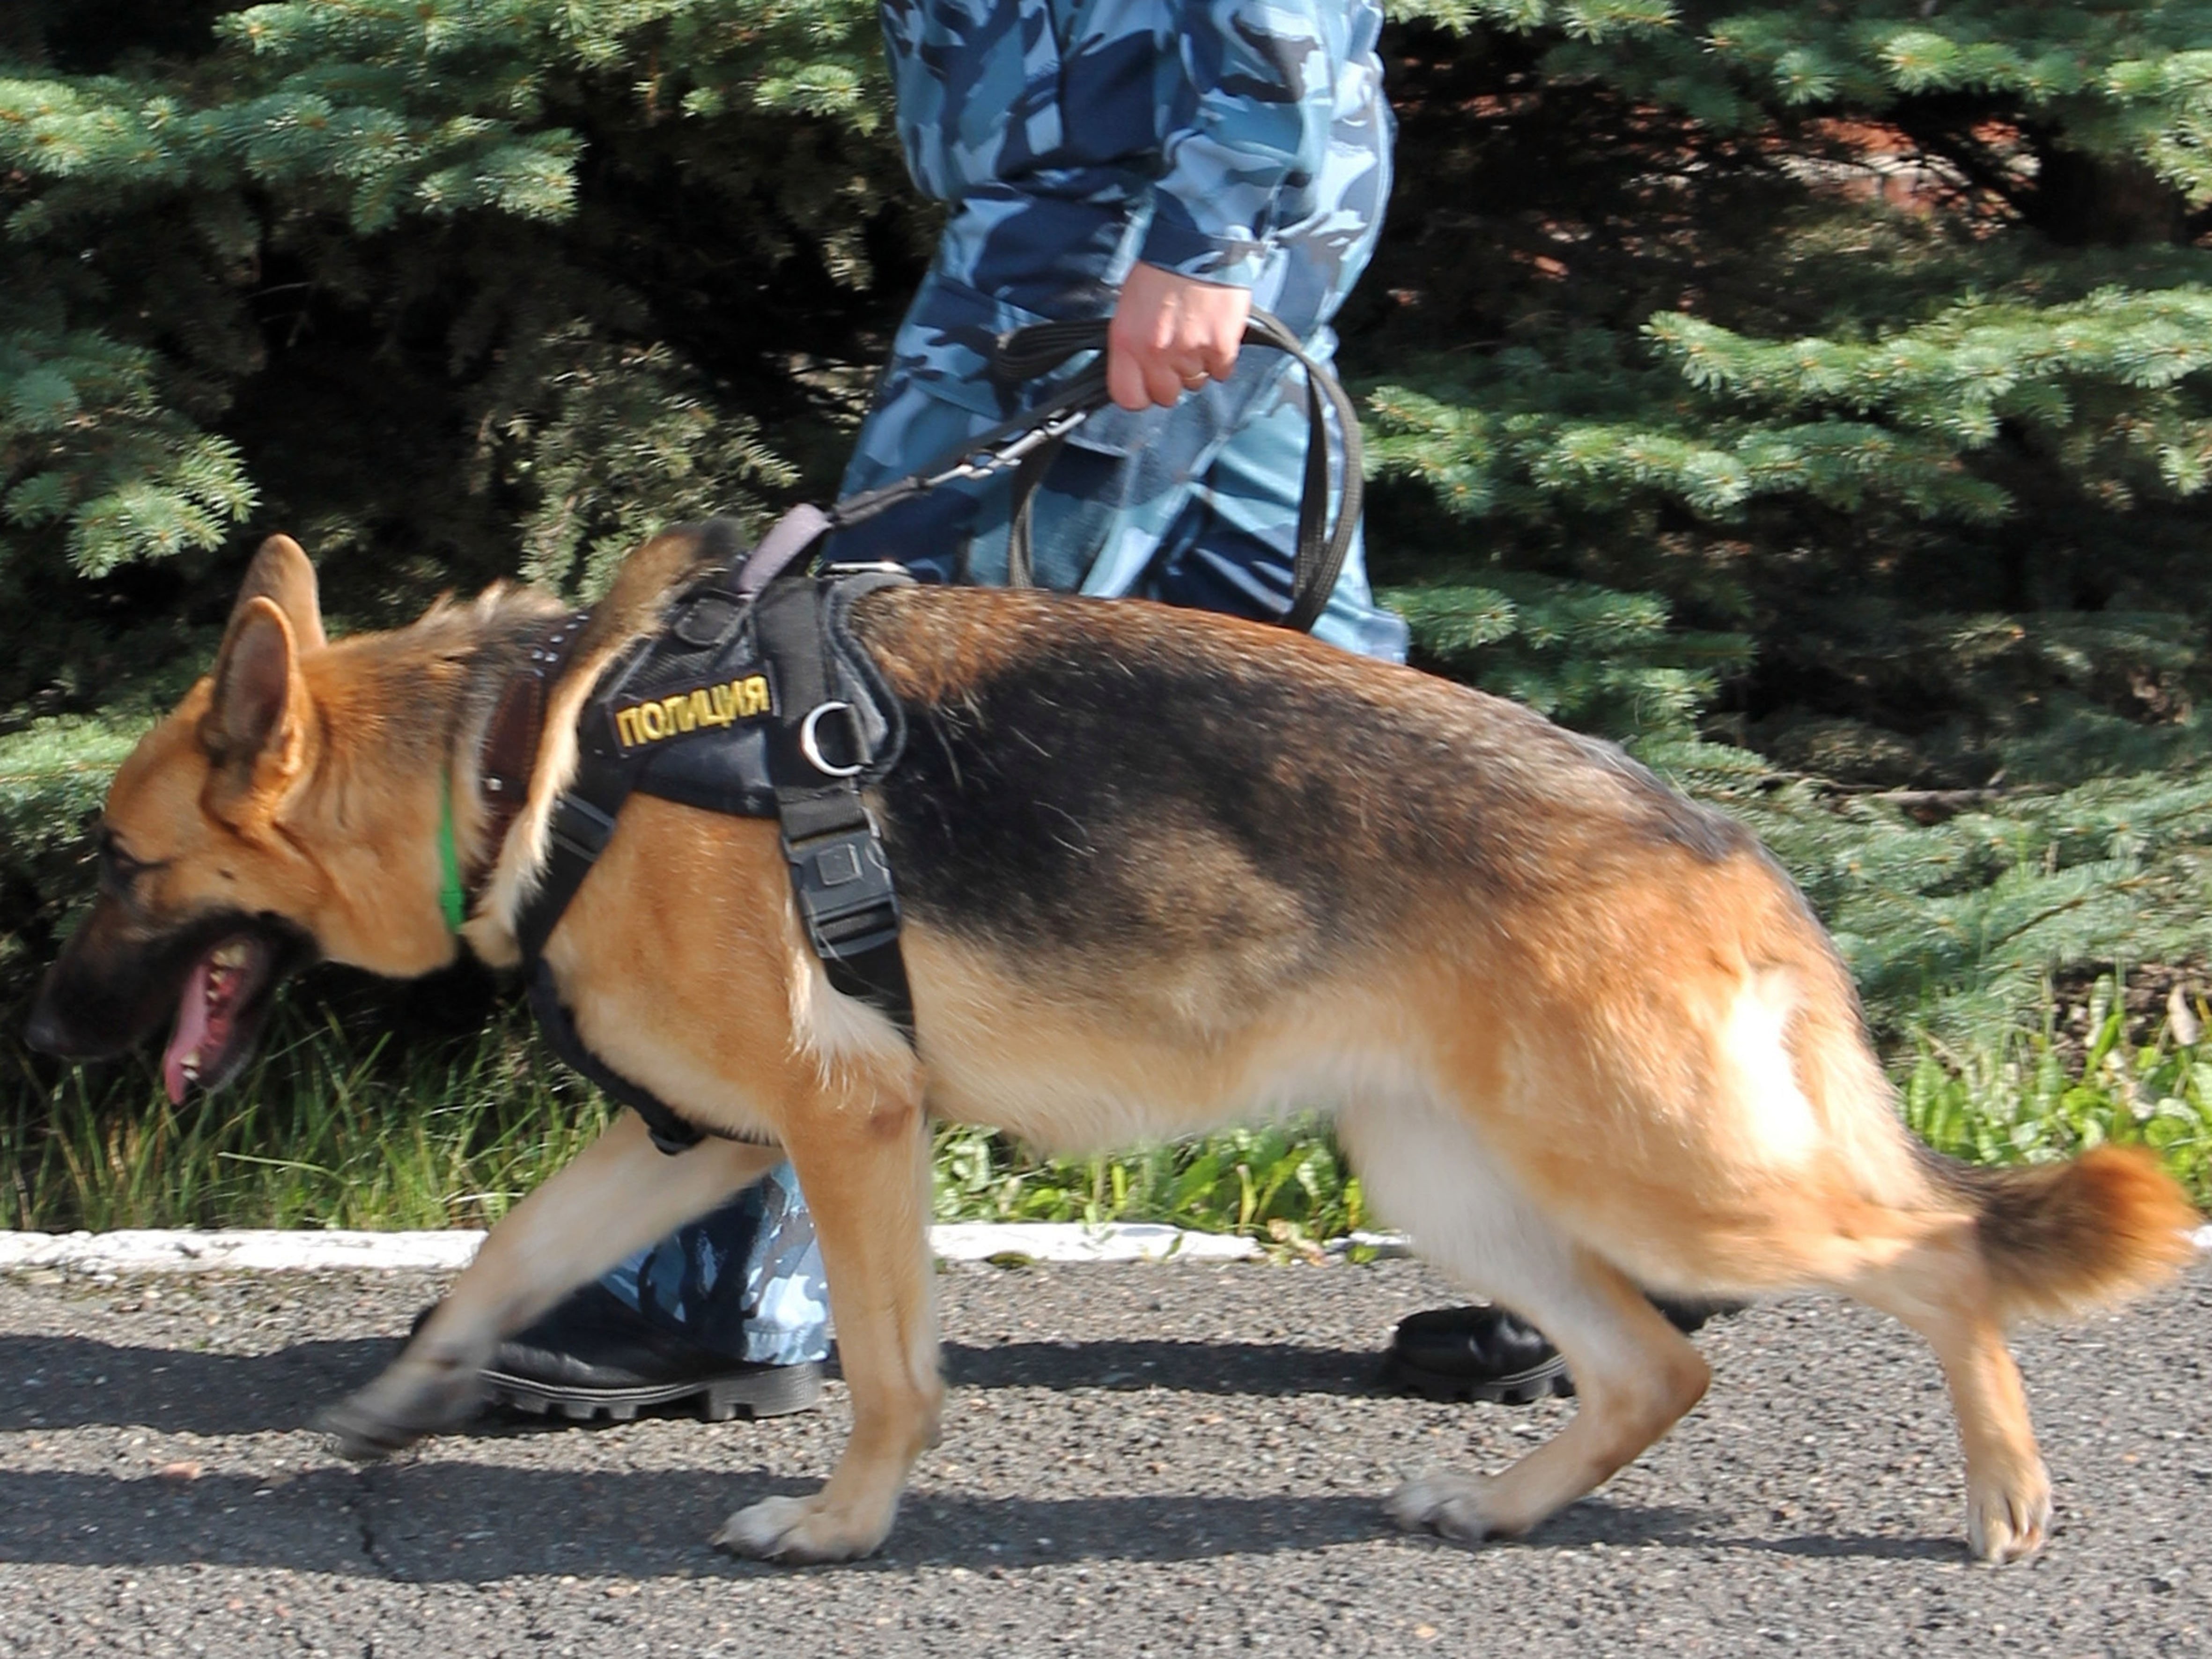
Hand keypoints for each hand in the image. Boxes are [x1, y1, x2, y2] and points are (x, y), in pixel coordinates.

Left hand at [1106, 262, 1251, 411]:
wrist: (1199, 240)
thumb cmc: (1161, 268)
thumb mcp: (1129, 306)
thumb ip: (1131, 343)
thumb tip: (1138, 370)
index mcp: (1126, 342)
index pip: (1128, 397)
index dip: (1140, 394)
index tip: (1148, 384)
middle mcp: (1155, 353)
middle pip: (1165, 396)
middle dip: (1172, 379)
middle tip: (1177, 352)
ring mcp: (1189, 352)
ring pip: (1195, 383)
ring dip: (1197, 365)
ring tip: (1197, 334)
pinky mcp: (1220, 347)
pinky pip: (1221, 372)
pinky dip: (1220, 358)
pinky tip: (1215, 333)